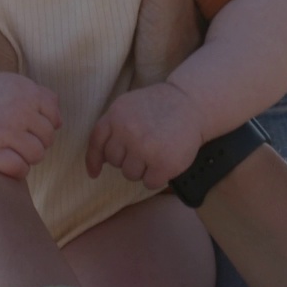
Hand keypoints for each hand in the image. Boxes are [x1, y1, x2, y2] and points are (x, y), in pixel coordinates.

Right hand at [0, 71, 60, 178]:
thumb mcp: (16, 84)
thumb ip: (41, 97)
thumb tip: (59, 122)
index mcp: (28, 93)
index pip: (54, 121)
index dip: (44, 128)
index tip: (29, 128)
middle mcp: (18, 111)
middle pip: (47, 140)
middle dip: (37, 143)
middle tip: (19, 142)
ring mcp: (3, 131)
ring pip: (36, 155)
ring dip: (28, 158)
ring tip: (14, 151)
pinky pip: (18, 168)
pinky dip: (18, 170)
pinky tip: (7, 163)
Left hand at [85, 82, 202, 188]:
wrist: (192, 103)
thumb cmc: (160, 106)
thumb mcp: (130, 106)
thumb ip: (113, 127)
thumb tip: (100, 160)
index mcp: (116, 115)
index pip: (96, 143)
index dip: (94, 160)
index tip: (95, 173)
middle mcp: (127, 132)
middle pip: (114, 161)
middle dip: (128, 158)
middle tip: (146, 146)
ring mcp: (145, 149)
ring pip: (130, 174)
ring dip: (142, 169)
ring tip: (157, 152)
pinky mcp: (163, 164)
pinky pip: (149, 183)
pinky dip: (158, 177)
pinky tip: (166, 161)